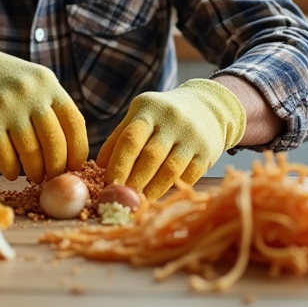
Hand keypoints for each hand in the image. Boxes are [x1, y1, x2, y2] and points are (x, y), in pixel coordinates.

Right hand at [0, 40, 87, 182]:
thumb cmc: (1, 82)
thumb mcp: (31, 82)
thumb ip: (50, 107)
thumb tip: (71, 151)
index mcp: (47, 83)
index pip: (74, 122)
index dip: (78, 150)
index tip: (75, 167)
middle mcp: (30, 93)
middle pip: (54, 142)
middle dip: (57, 167)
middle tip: (53, 177)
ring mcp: (7, 106)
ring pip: (30, 152)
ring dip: (35, 172)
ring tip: (33, 176)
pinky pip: (5, 156)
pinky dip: (11, 170)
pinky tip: (11, 172)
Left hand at [98, 79, 245, 198]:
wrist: (207, 106)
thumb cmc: (164, 116)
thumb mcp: (141, 115)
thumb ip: (120, 137)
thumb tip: (99, 165)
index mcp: (149, 108)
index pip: (130, 138)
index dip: (119, 164)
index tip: (109, 183)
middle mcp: (172, 119)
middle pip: (150, 156)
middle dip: (134, 180)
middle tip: (123, 197)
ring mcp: (192, 135)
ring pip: (170, 169)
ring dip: (153, 189)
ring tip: (141, 200)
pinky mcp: (208, 150)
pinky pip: (189, 175)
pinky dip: (173, 187)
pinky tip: (162, 195)